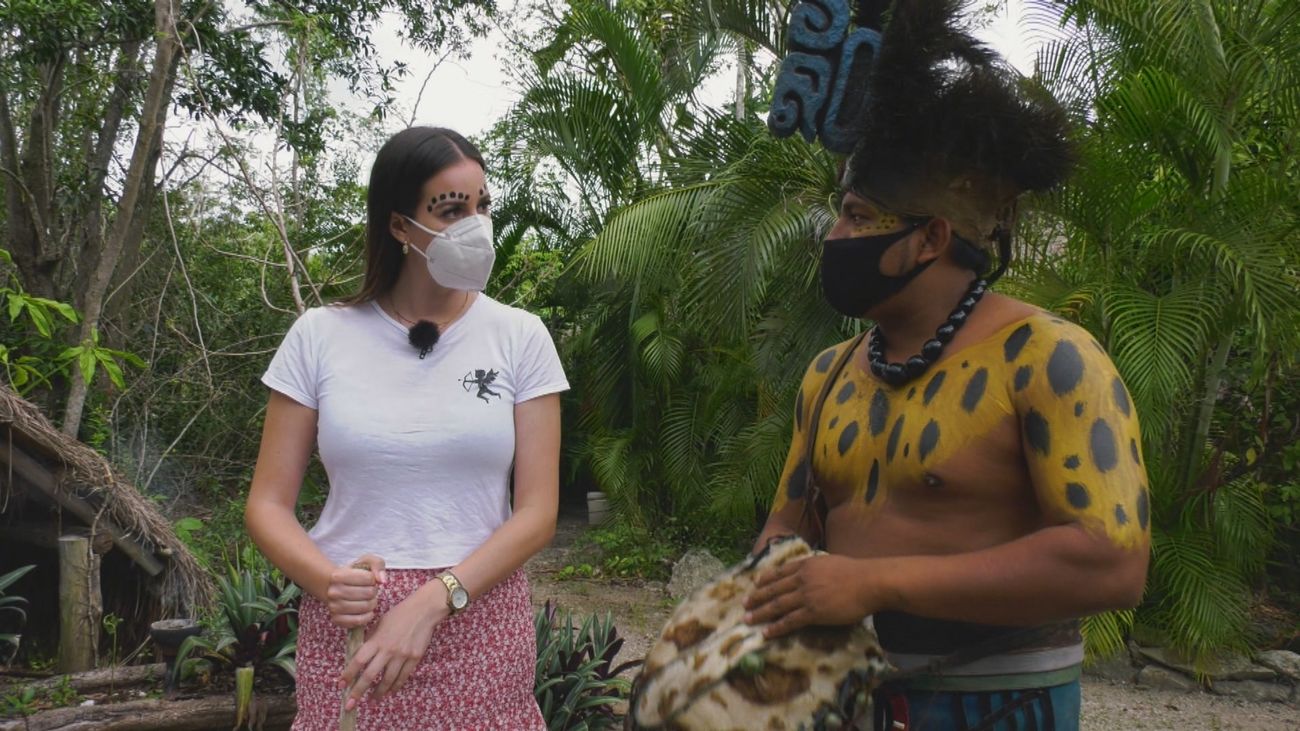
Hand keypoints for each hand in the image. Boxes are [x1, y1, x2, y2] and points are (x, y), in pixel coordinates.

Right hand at [325, 554, 387, 628]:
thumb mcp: (366, 562)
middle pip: (368, 593)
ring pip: (364, 607)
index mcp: (338, 576)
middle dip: (374, 592)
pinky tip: (366, 611)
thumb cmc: (355, 574)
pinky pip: (358, 621)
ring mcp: (333, 607)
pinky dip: (367, 617)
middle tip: (370, 591)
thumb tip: (382, 581)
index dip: (373, 579)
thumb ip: (377, 564)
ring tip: (368, 599)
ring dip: (372, 604)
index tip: (369, 580)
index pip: (368, 578)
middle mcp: (333, 592)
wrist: (337, 588)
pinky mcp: (336, 620)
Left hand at [337, 581, 446, 708]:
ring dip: (378, 692)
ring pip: (387, 680)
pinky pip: (403, 677)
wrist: (424, 610)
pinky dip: (395, 686)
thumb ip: (371, 639)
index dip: (349, 674)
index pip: (358, 661)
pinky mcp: (414, 658)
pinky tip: (390, 691)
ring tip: (372, 700)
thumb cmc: (400, 614)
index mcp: (377, 640)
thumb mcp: (380, 623)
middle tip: (350, 705)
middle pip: (370, 675)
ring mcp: (402, 655)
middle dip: (358, 692)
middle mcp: (388, 650)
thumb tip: (361, 654)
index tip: (341, 685)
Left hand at [743, 554, 872, 637]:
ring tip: (748, 619)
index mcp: (806, 565)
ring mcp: (806, 596)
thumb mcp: (830, 562)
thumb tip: (813, 571)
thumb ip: (817, 568)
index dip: (766, 579)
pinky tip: (766, 632)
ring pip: (777, 605)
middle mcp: (802, 579)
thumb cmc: (856, 572)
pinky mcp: (813, 612)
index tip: (756, 584)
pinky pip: (790, 621)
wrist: (869, 582)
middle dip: (757, 597)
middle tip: (745, 604)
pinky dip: (776, 627)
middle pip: (774, 589)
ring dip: (760, 613)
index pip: (780, 572)